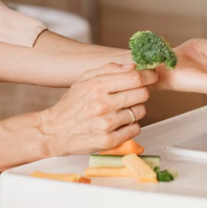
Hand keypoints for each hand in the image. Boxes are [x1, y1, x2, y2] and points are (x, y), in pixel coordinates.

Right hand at [38, 63, 157, 156]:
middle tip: (135, 93)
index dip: (148, 75)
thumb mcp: (84, 79)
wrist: (54, 131)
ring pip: (140, 111)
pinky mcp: (109, 141)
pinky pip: (135, 129)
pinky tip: (119, 123)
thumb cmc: (71, 105)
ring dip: (135, 109)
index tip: (152, 75)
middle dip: (142, 91)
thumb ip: (109, 69)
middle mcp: (103, 105)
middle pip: (142, 94)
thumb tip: (132, 66)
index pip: (134, 78)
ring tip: (120, 110)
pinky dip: (131, 125)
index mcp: (96, 86)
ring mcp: (107, 124)